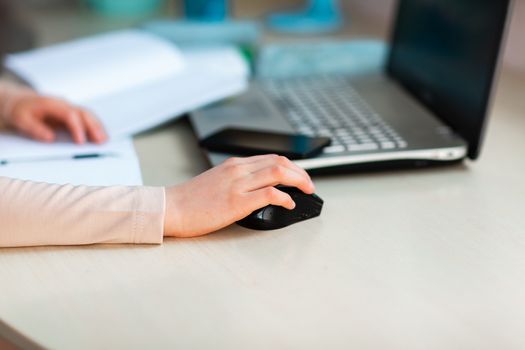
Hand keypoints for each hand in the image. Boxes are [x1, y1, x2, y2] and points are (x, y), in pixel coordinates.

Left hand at [7, 95, 106, 143]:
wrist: (21, 101)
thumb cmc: (22, 110)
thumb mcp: (21, 119)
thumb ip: (35, 128)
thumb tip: (50, 138)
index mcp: (52, 103)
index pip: (70, 114)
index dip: (77, 128)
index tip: (81, 142)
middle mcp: (64, 104)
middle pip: (84, 113)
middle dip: (94, 127)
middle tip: (101, 140)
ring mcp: (70, 108)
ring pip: (88, 115)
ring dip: (98, 127)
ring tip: (105, 140)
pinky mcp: (73, 114)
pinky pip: (87, 118)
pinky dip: (95, 126)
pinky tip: (101, 136)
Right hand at [164, 155, 314, 237]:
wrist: (171, 208)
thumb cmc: (191, 200)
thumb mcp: (217, 181)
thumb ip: (237, 180)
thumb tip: (257, 188)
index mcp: (234, 165)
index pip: (271, 158)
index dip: (292, 166)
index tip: (300, 176)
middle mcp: (238, 170)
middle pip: (280, 162)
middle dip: (301, 172)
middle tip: (309, 185)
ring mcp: (238, 185)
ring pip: (279, 172)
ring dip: (299, 181)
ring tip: (306, 192)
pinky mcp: (237, 202)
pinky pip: (270, 194)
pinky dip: (285, 198)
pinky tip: (289, 204)